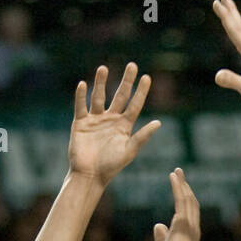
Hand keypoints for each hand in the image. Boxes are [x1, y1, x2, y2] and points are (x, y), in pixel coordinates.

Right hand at [69, 63, 161, 183]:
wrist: (90, 176)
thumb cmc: (111, 167)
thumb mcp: (129, 151)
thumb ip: (142, 136)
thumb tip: (159, 123)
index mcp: (124, 126)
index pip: (135, 104)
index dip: (141, 91)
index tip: (147, 77)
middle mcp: (111, 119)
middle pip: (120, 96)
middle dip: (126, 81)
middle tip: (132, 65)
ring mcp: (95, 120)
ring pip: (99, 97)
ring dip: (101, 83)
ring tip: (104, 68)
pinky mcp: (80, 123)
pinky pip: (80, 106)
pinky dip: (81, 95)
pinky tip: (83, 84)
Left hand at [152, 169, 200, 240]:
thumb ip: (161, 237)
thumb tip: (158, 225)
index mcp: (190, 234)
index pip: (189, 213)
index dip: (185, 199)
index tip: (181, 189)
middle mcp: (193, 227)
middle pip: (191, 202)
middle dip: (185, 187)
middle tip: (179, 174)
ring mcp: (189, 224)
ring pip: (187, 198)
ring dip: (182, 184)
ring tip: (176, 171)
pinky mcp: (183, 222)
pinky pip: (181, 200)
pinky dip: (178, 187)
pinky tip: (173, 177)